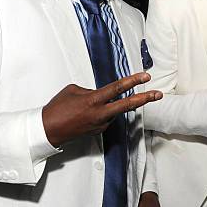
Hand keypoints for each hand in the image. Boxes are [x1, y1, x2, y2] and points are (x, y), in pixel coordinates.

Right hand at [42, 72, 161, 146]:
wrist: (48, 130)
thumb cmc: (57, 108)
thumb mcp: (73, 90)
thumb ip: (91, 90)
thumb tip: (101, 93)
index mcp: (93, 100)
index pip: (118, 88)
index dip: (133, 81)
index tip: (145, 76)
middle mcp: (100, 113)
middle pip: (128, 105)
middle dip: (145, 98)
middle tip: (158, 94)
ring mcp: (101, 124)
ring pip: (115, 110)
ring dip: (111, 105)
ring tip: (86, 106)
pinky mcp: (99, 131)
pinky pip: (106, 117)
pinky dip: (103, 112)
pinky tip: (88, 113)